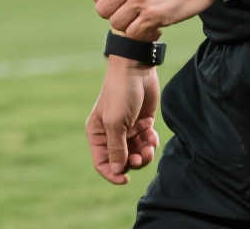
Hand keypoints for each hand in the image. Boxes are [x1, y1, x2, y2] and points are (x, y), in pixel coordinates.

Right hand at [86, 58, 160, 184]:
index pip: (102, 163)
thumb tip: (117, 171)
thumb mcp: (116, 123)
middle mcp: (111, 134)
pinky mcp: (141, 124)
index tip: (126, 179)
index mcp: (97, 134)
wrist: (136, 70)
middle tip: (143, 155)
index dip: (113, 174)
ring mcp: (127, 130)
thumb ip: (117, 149)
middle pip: (122, 161)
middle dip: (134, 161)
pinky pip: (146, 144)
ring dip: (145, 152)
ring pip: (136, 154)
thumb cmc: (120, 94)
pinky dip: (151, 141)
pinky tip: (152, 130)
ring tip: (150, 141)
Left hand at [91, 0, 217, 39]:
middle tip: (132, 14)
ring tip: (145, 21)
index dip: (107, 1)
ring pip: (117, 24)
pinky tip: (156, 28)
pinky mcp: (154, 15)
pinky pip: (134, 34)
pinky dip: (144, 34)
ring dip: (130, 25)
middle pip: (102, 10)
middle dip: (116, 15)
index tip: (120, 4)